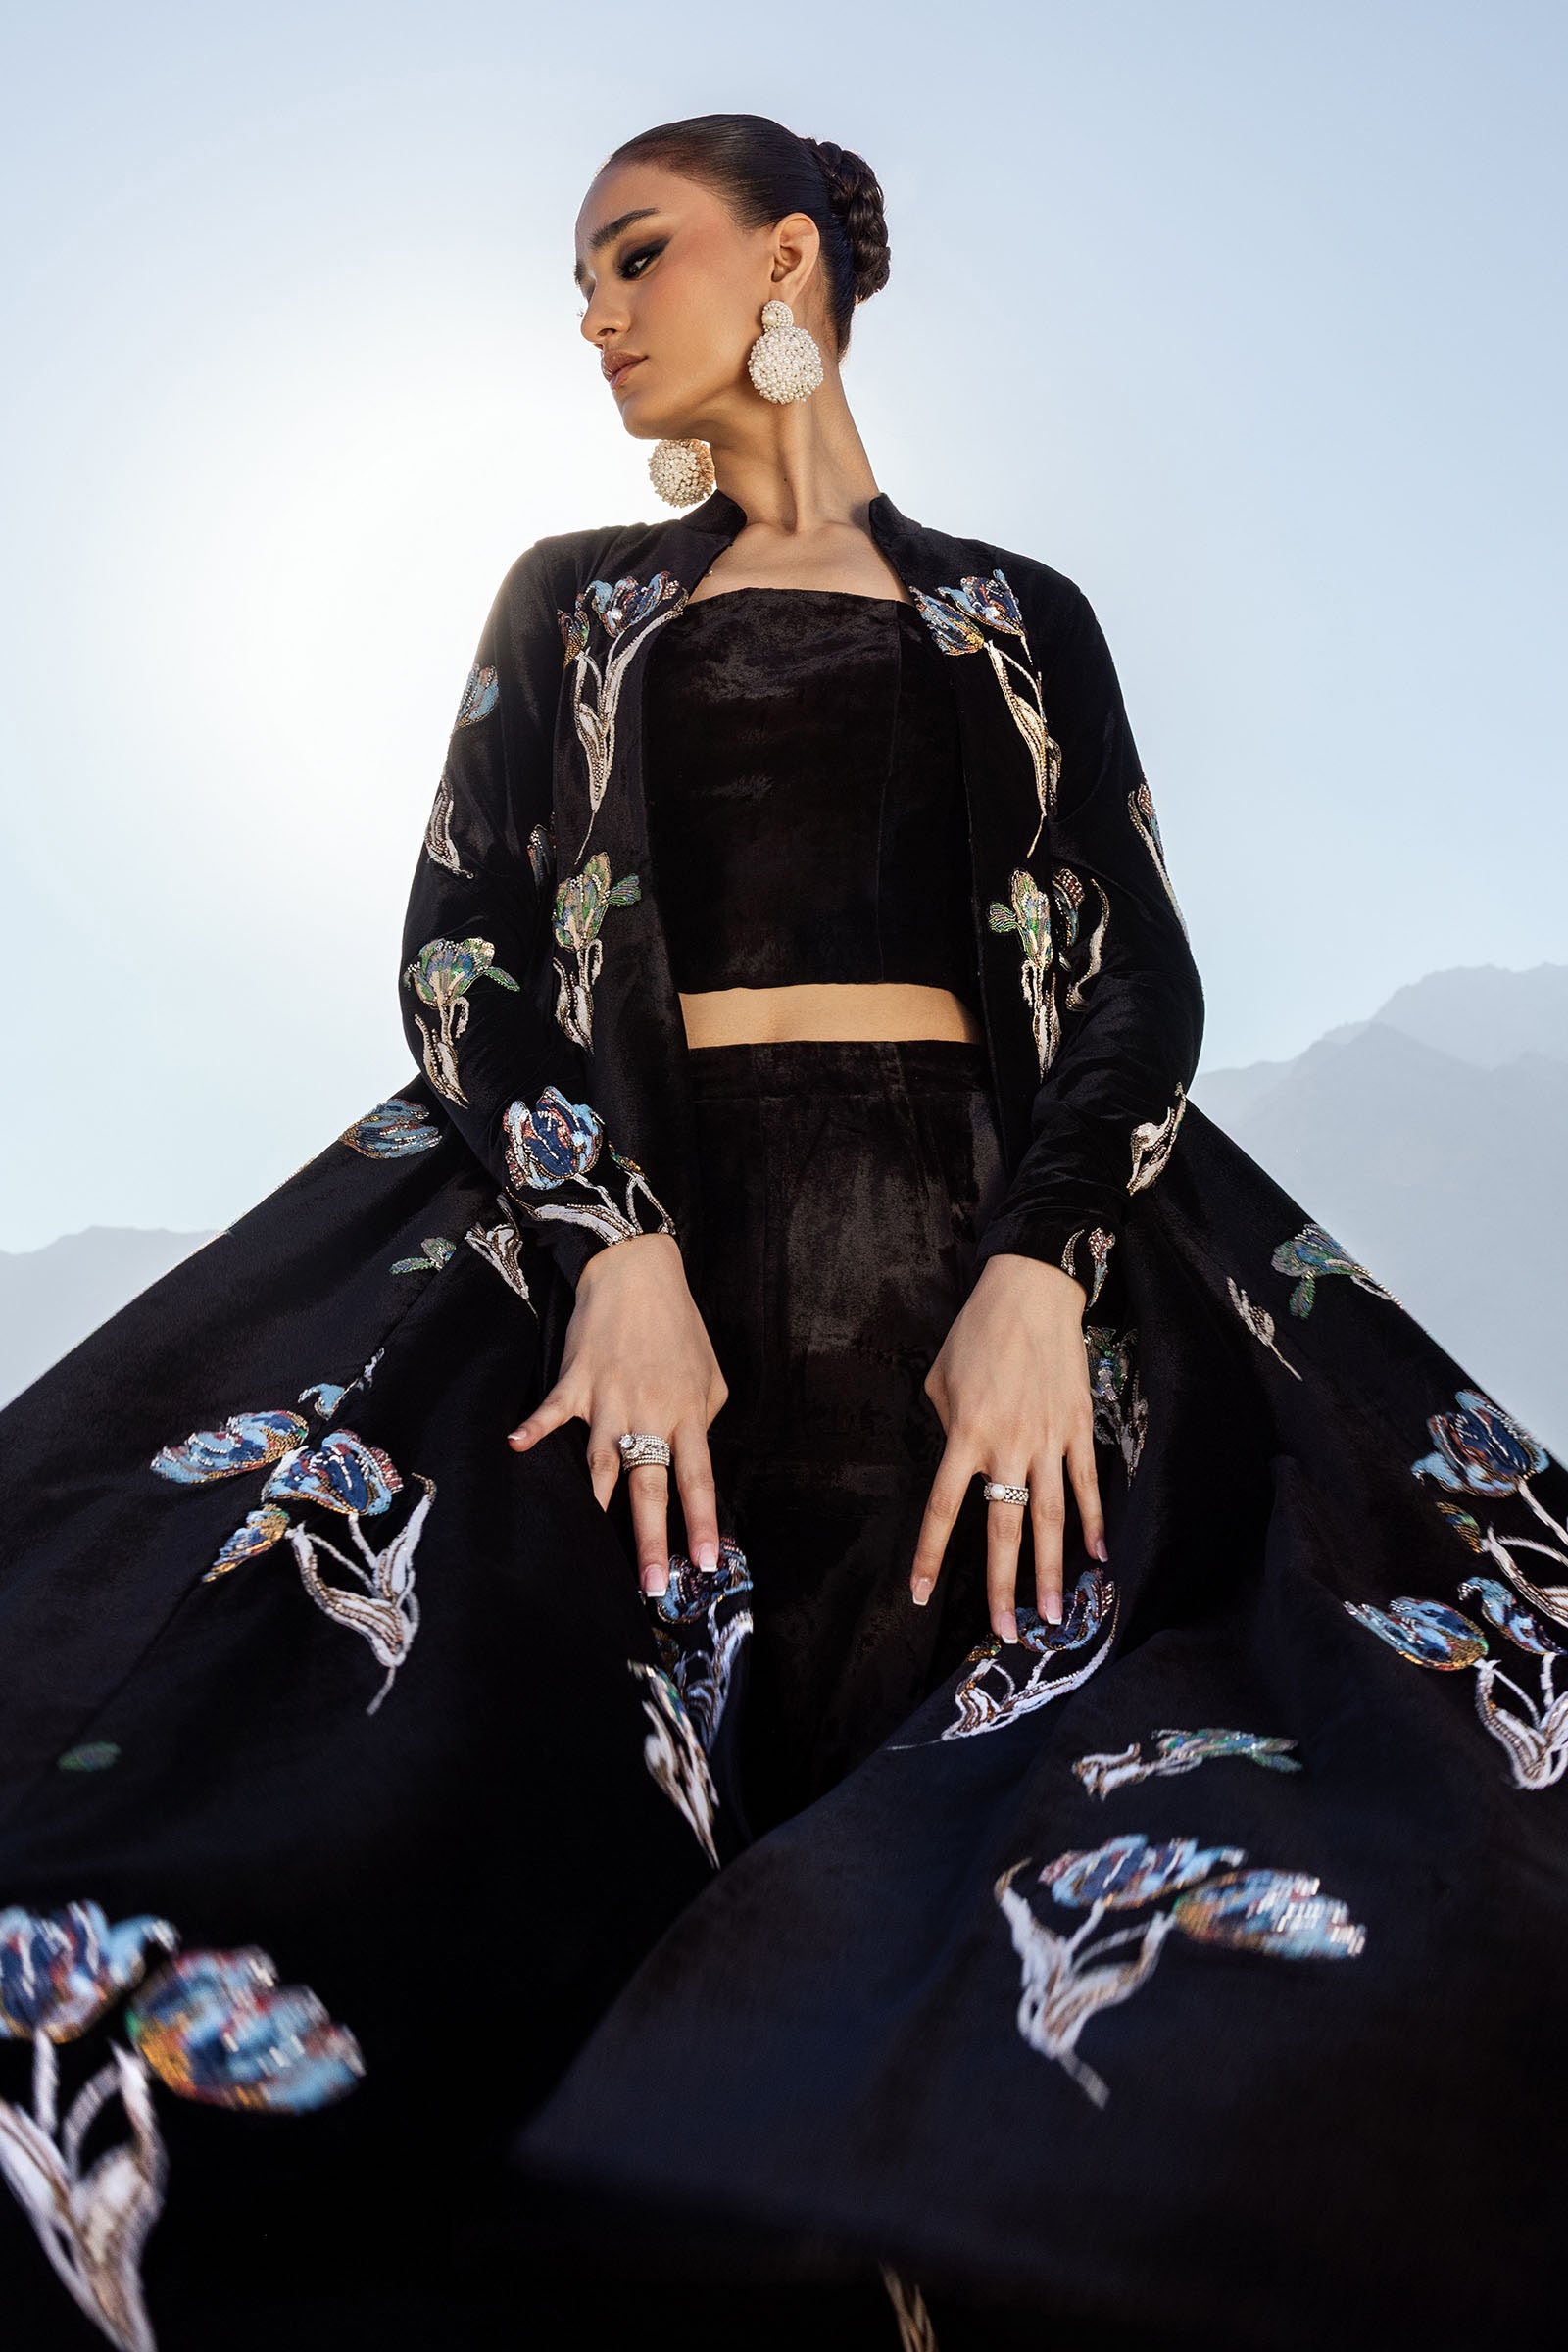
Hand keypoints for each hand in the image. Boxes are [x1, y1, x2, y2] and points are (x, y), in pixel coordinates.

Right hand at [506, 1232, 728, 1598]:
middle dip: (651, 1539)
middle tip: (650, 1586)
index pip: (698, 1479)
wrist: (638, 1272)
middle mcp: (649, 1412)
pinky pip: (552, 1411)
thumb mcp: (710, 1374)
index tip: (706, 1563)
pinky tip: (513, 1448)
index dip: (703, 1523)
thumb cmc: (678, 1326)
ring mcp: (609, 1398)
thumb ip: (702, 1419)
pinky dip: (532, 1429)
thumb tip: (690, 1454)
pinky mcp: (576, 1381)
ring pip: (602, 1463)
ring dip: (596, 1507)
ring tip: (586, 1552)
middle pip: (650, 1485)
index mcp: (688, 1413)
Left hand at [911, 1253, 1106, 1640]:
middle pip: (1003, 1529)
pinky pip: (1085, 1485)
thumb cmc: (976, 1333)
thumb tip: (964, 1464)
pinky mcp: (1077, 1428)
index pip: (942, 1508)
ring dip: (1053, 1570)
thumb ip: (946, 1428)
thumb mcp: (940, 1379)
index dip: (929, 1554)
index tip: (920, 1594)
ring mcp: (1047, 1439)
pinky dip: (1092, 1522)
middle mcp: (1007, 1445)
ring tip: (1055, 1615)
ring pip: (1050, 1518)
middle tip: (1007, 1631)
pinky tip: (1098, 1557)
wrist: (1031, 1292)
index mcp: (965, 1434)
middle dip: (1003, 1585)